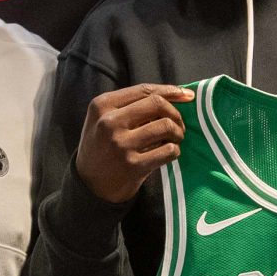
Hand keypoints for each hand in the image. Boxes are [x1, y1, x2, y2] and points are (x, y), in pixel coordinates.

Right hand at [75, 84, 193, 203]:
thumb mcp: (104, 119)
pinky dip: (175, 151)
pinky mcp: (133, 165)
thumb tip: (179, 93)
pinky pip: (168, 151)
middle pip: (157, 104)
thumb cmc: (103, 146)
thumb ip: (132, 105)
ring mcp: (121, 144)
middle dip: (175, 113)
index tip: (187, 96)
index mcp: (102, 105)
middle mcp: (109, 122)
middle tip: (178, 125)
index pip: (144, 90)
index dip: (170, 91)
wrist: (89, 185)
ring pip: (166, 126)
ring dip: (178, 133)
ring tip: (175, 139)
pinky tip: (170, 153)